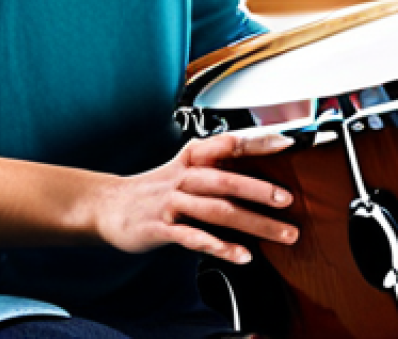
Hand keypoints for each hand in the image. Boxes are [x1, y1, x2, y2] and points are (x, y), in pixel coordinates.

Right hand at [93, 133, 298, 264]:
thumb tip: (257, 165)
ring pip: (217, 211)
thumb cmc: (156, 187)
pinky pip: (194, 237)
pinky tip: (241, 255)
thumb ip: (216, 165)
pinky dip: (220, 247)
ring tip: (280, 233)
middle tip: (288, 199)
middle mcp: (184, 176)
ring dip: (253, 223)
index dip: (257, 142)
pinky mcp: (161, 228)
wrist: (108, 205)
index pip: (229, 143)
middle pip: (226, 180)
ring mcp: (172, 202)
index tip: (285, 143)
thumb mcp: (184, 167)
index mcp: (193, 157)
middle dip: (260, 190)